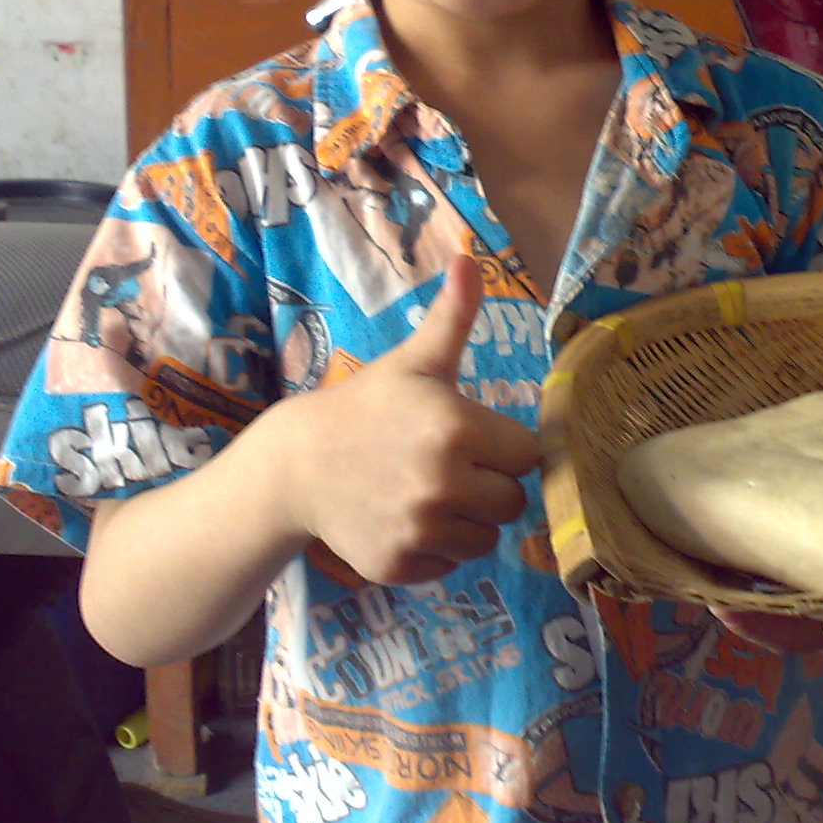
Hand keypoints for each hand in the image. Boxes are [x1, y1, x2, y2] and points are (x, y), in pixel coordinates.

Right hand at [274, 255, 540, 583]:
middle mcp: (443, 484)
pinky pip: (452, 565)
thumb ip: (453, 317)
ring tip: (431, 490)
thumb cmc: (366, 406)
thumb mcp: (413, 361)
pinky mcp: (401, 565)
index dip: (504, 446)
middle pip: (513, 501)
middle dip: (491, 484)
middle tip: (453, 465)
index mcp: (456, 429)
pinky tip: (408, 518)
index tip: (476, 437)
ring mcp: (420, 530)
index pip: (527, 455)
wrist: (296, 464)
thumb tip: (468, 257)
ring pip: (486, 538)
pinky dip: (438, 548)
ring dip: (469, 519)